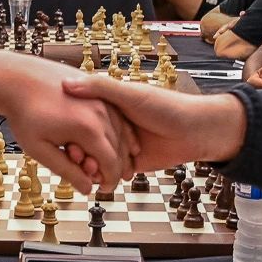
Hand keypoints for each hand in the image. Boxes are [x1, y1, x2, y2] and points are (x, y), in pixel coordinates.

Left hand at [0, 60, 136, 187]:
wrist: (17, 79)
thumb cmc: (24, 113)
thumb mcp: (40, 149)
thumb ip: (66, 170)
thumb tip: (87, 189)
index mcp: (88, 129)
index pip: (111, 163)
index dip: (110, 180)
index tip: (104, 189)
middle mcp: (100, 112)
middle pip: (119, 149)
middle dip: (115, 168)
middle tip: (105, 181)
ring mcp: (101, 99)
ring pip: (122, 131)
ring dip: (120, 150)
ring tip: (107, 164)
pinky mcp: (98, 91)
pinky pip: (117, 115)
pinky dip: (119, 131)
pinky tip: (114, 142)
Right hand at [65, 78, 246, 171]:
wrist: (197, 133)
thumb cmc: (167, 107)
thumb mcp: (130, 94)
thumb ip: (100, 88)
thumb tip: (67, 82)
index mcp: (108, 104)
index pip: (78, 115)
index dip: (69, 127)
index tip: (64, 136)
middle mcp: (111, 125)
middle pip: (82, 139)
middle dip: (78, 150)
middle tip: (75, 157)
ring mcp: (120, 145)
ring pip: (94, 158)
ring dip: (88, 165)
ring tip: (87, 169)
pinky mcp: (129, 164)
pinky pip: (109, 173)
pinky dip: (102, 176)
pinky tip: (97, 178)